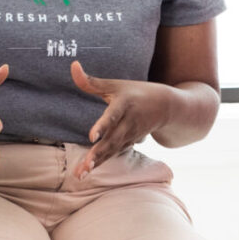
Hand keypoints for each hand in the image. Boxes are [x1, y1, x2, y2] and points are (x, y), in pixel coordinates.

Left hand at [70, 61, 173, 177]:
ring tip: (81, 174)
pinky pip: (113, 154)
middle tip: (85, 166)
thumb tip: (73, 65)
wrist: (165, 106)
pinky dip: (101, 163)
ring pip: (112, 150)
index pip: (113, 115)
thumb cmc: (134, 92)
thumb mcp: (115, 84)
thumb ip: (91, 81)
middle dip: (99, 153)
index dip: (103, 126)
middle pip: (113, 139)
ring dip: (97, 163)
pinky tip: (85, 172)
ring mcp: (130, 135)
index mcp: (124, 104)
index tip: (92, 137)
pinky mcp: (129, 143)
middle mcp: (128, 122)